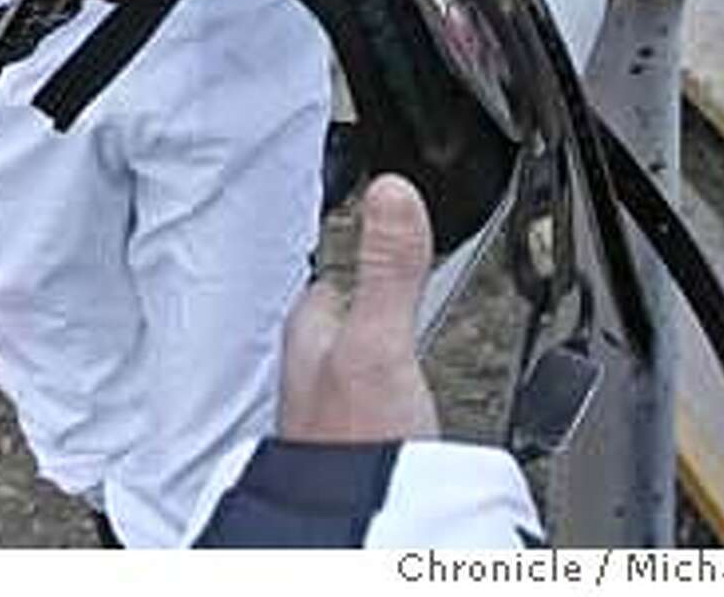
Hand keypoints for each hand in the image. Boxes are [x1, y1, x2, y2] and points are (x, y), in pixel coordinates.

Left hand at [279, 174, 439, 442]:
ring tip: (407, 338)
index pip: (330, 275)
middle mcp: (312, 372)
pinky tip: (412, 406)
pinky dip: (394, 397)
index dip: (354, 253)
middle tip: (396, 284)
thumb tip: (393, 189)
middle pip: (343, 319)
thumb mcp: (380, 343)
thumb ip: (390, 267)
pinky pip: (377, 406)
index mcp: (311, 333)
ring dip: (381, 353)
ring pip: (356, 364)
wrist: (356, 535)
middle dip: (368, 304)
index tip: (376, 226)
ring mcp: (333, 415)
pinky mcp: (359, 452)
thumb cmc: (351, 450)